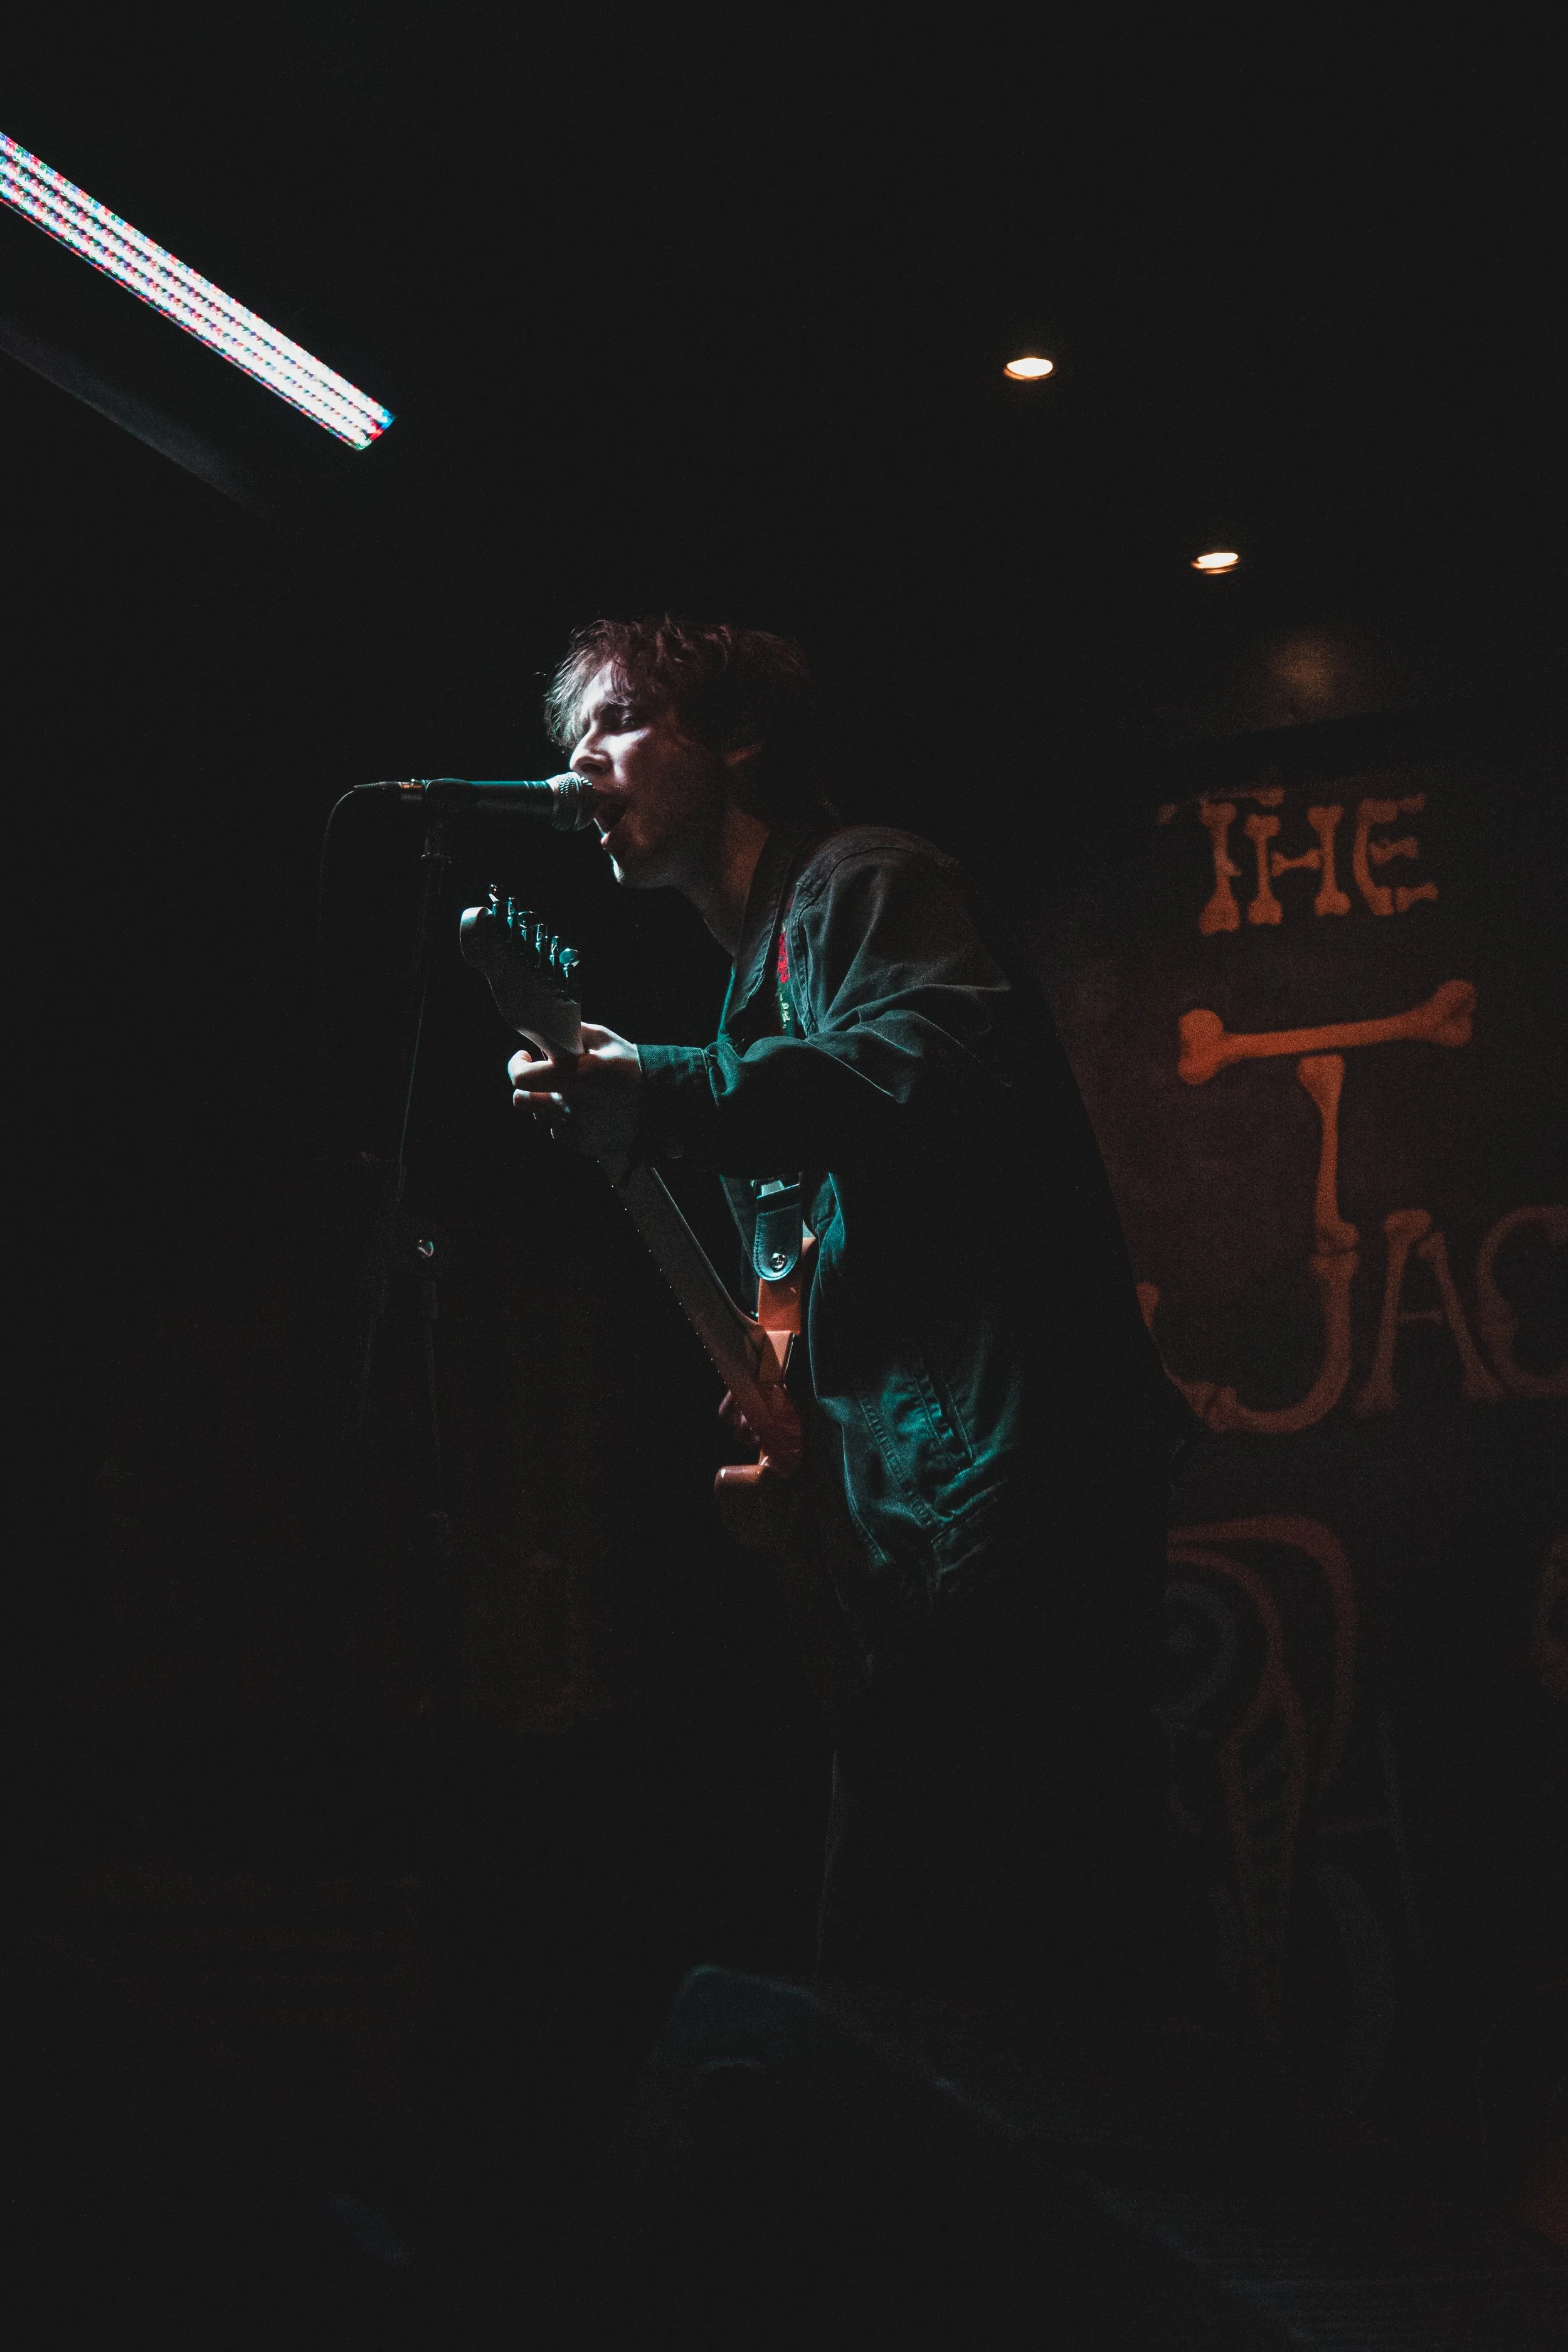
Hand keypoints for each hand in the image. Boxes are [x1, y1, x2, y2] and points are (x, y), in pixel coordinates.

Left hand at [509, 1022, 641, 1169]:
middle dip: (528, 1087)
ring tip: (569, 1093)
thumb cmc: (632, 1065)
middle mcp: (571, 1106)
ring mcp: (577, 1129)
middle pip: (523, 1102)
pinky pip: (559, 1133)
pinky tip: (582, 1110)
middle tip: (543, 1077)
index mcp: (573, 1076)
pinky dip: (564, 1121)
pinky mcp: (585, 1144)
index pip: (521, 1079)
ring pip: (541, 1118)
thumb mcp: (603, 1038)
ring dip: (547, 1104)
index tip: (524, 1057)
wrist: (664, 1100)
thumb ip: (570, 1034)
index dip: (515, 1066)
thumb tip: (547, 1035)